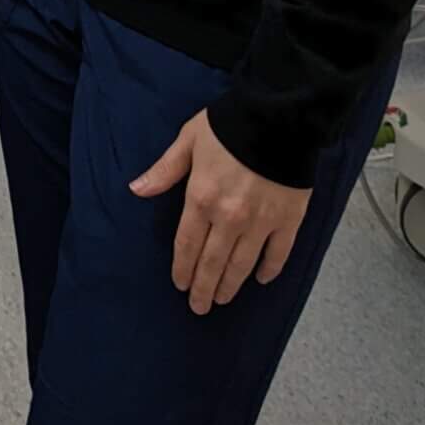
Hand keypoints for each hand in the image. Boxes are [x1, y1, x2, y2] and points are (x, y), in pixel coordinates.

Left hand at [131, 110, 310, 315]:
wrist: (277, 117)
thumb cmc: (227, 125)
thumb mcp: (188, 141)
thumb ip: (164, 170)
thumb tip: (136, 189)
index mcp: (200, 199)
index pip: (186, 245)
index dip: (182, 269)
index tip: (180, 286)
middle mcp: (229, 218)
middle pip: (212, 263)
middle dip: (203, 288)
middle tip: (199, 307)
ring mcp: (260, 222)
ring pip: (242, 264)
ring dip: (230, 285)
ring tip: (222, 299)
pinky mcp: (288, 221)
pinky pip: (278, 254)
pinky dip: (269, 269)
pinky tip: (261, 279)